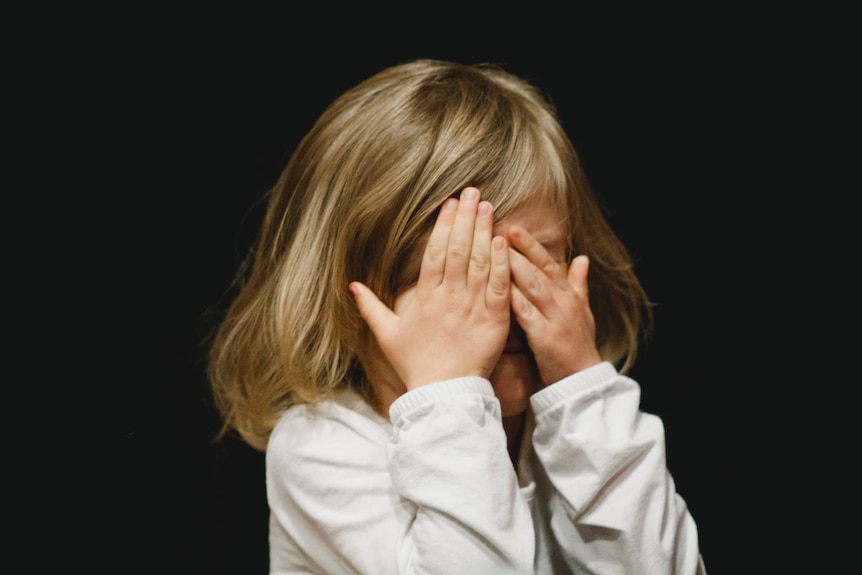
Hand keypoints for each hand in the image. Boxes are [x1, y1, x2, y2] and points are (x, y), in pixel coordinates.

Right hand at [350, 188, 510, 389]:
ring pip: (479, 263)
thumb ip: (371, 307)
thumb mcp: (387, 335)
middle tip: (473, 193)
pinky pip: (498, 287)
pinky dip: (501, 263)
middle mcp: (448, 298)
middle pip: (458, 250)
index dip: (443, 226)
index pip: (435, 253)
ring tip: (489, 207)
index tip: (450, 204)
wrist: (443, 395)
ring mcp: (472, 308)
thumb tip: (352, 285)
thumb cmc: (415, 365)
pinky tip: (503, 241)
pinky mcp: (493, 321)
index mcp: (424, 298)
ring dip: (485, 232)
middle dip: (466, 219)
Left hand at [507, 225, 601, 385]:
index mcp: (567, 294)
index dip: (530, 244)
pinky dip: (512, 299)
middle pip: (537, 268)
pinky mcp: (545, 336)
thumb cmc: (578, 346)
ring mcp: (555, 317)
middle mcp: (562, 301)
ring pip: (532, 285)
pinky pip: (526, 313)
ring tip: (493, 249)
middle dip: (517, 248)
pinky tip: (496, 287)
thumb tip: (582, 258)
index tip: (512, 227)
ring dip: (513, 266)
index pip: (547, 262)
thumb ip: (578, 284)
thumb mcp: (582, 312)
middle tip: (496, 229)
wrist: (582, 381)